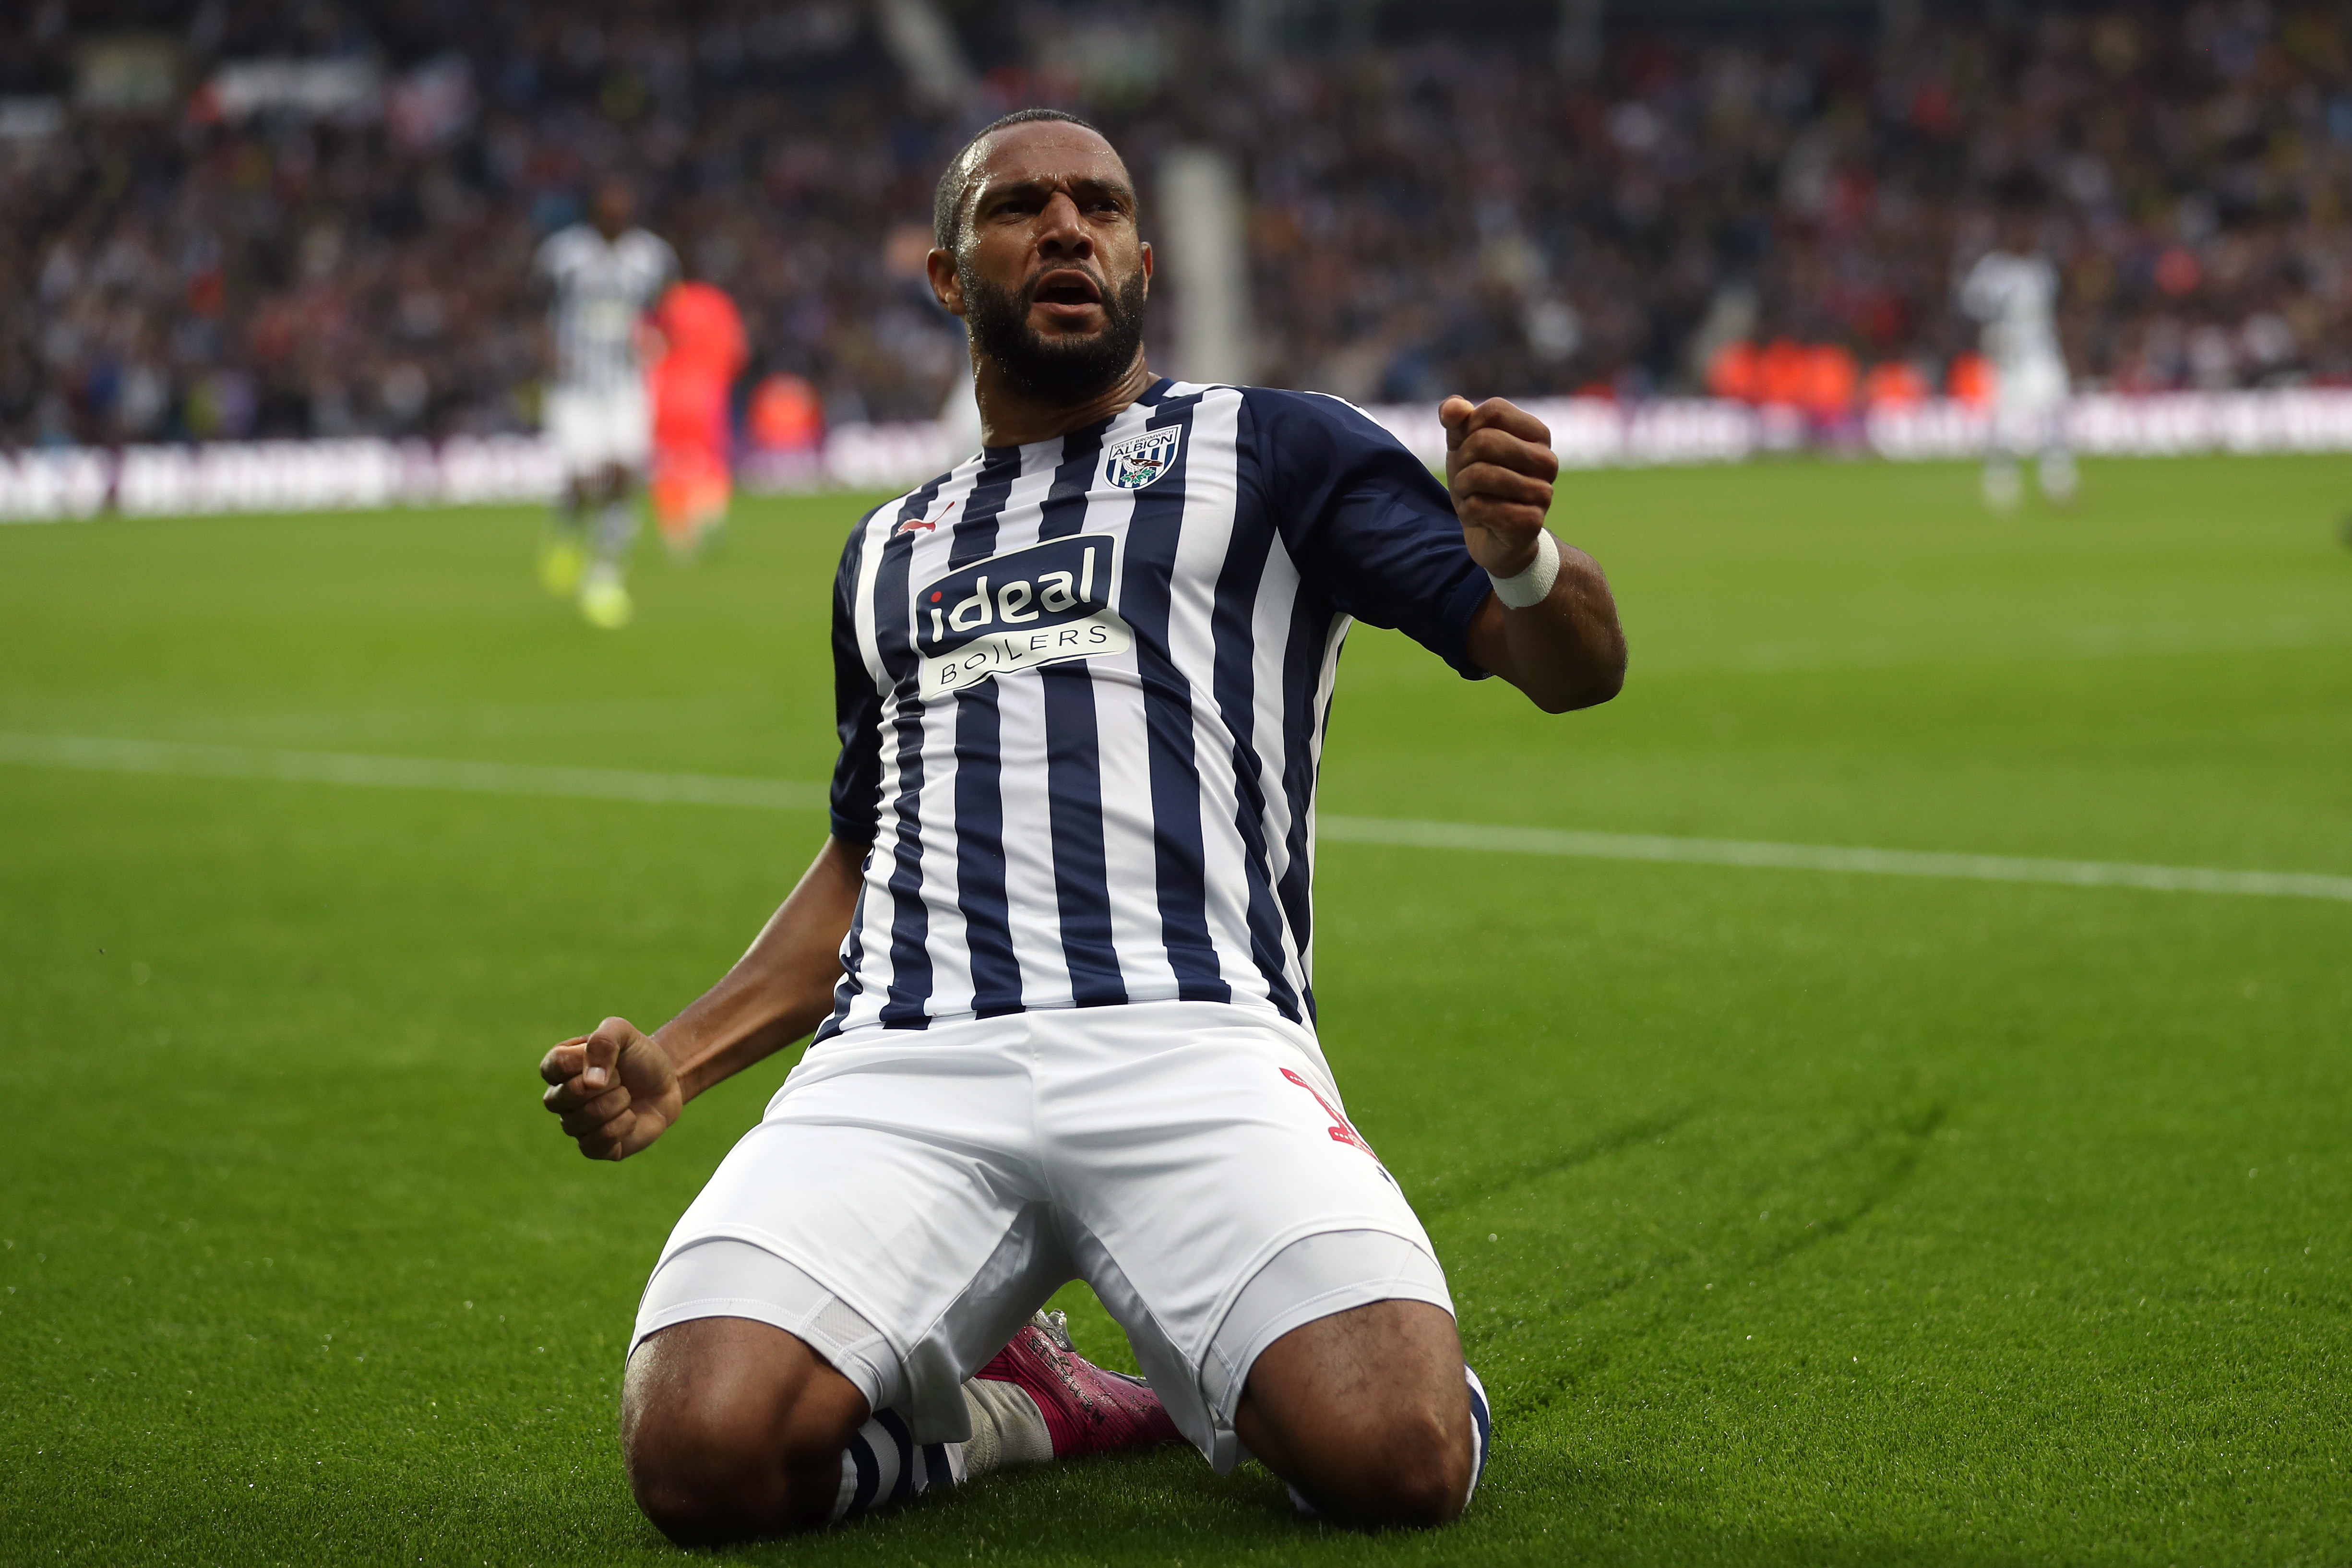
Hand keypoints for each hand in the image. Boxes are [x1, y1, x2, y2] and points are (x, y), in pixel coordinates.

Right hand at [539, 1017, 684, 1161]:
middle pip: (568, 1095)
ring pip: (583, 1120)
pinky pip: (597, 1143)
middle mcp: (559, 1098)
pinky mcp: (592, 1147)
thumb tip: (590, 1083)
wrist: (666, 1081)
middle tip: (622, 1078)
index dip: (589, 1060)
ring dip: (617, 1103)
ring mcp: (574, 1124)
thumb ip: (602, 1042)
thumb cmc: (638, 1056)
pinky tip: (629, 1117)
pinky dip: (622, 1126)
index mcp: (558, 1067)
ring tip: (626, 1095)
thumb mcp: (622, 1032)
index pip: (557, 1064)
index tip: (611, 1056)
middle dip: (608, 1083)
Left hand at [1441, 395, 1558, 576]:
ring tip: (1473, 497)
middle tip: (1467, 478)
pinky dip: (1467, 512)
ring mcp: (1543, 493)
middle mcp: (1548, 461)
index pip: (1494, 411)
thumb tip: (1453, 408)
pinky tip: (1479, 518)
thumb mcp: (1463, 446)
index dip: (1468, 428)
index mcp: (1538, 434)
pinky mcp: (1531, 522)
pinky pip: (1479, 507)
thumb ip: (1457, 421)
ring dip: (1462, 489)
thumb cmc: (1480, 483)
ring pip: (1480, 474)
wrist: (1491, 535)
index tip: (1470, 448)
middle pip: (1484, 441)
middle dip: (1462, 461)